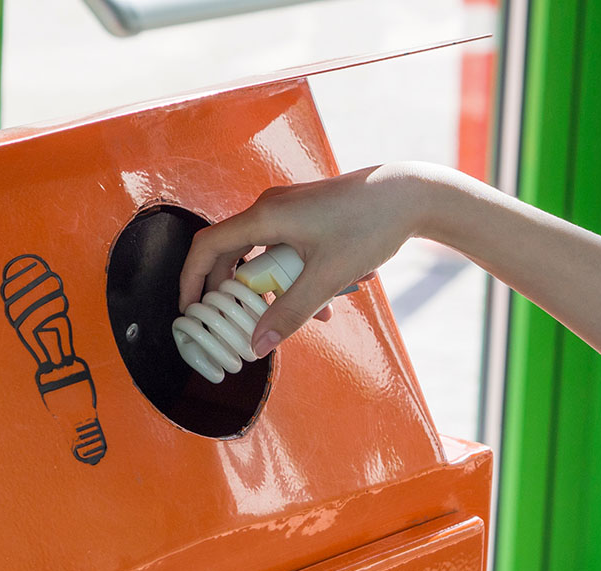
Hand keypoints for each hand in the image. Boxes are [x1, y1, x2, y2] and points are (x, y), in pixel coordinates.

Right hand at [179, 162, 432, 356]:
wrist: (411, 195)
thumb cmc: (370, 225)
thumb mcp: (326, 277)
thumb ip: (288, 313)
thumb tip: (257, 345)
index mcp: (265, 217)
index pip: (207, 248)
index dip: (191, 280)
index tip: (189, 309)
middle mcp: (269, 209)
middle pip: (231, 255)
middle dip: (235, 293)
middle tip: (237, 324)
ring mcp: (288, 210)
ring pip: (262, 257)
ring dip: (275, 290)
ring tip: (305, 318)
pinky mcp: (306, 216)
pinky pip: (284, 252)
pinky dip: (295, 278)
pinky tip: (326, 303)